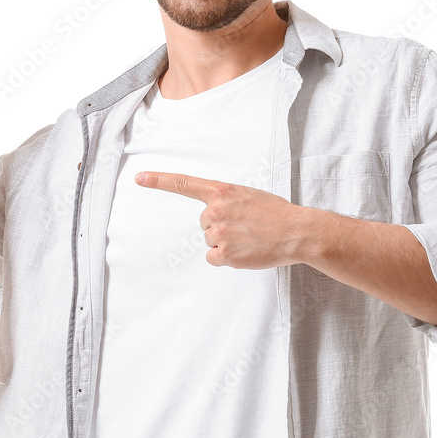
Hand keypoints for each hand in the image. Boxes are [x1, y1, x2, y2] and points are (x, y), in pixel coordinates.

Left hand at [134, 171, 303, 268]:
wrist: (297, 231)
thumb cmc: (277, 213)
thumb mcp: (248, 195)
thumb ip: (227, 200)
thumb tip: (214, 213)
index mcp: (222, 191)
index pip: (184, 183)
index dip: (159, 181)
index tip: (139, 178)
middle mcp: (215, 210)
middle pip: (204, 223)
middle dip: (220, 226)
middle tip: (245, 227)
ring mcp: (218, 233)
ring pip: (210, 241)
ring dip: (225, 243)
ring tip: (249, 238)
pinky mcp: (223, 254)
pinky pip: (214, 258)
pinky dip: (226, 259)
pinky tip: (245, 252)